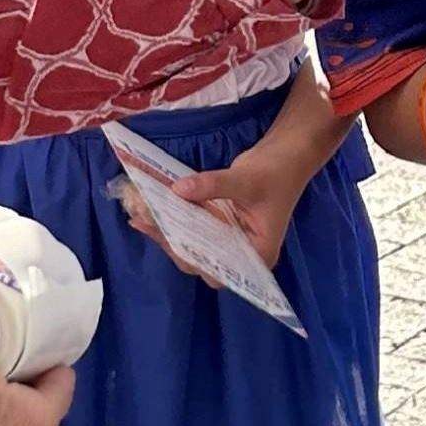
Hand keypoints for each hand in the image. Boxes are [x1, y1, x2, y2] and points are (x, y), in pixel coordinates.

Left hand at [120, 156, 302, 276]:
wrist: (285, 155)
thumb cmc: (277, 172)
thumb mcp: (246, 179)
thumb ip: (213, 185)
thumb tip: (177, 190)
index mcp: (257, 255)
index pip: (220, 271)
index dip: (194, 260)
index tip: (171, 240)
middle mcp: (241, 254)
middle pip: (200, 261)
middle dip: (172, 243)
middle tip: (146, 223)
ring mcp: (228, 240)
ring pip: (192, 246)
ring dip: (167, 232)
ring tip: (140, 216)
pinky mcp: (218, 226)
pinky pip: (192, 229)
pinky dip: (173, 220)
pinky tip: (150, 210)